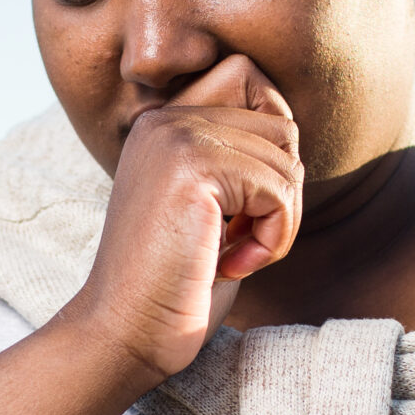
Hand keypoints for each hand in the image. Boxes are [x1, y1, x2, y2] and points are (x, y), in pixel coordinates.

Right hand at [61, 55, 302, 385]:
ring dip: (280, 219)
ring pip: (287, 157)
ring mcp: (175, 138)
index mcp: (163, 125)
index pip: (250, 80)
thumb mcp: (210, 208)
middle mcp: (164, 119)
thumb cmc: (175, 286)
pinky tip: (234, 264)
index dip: (272, 142)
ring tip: (236, 254)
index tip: (245, 206)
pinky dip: (274, 237)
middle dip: (282, 189)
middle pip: (280, 122)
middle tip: (245, 238)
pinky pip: (278, 189)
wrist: (123, 334)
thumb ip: (238, 161)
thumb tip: (290, 127)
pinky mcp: (191, 168)